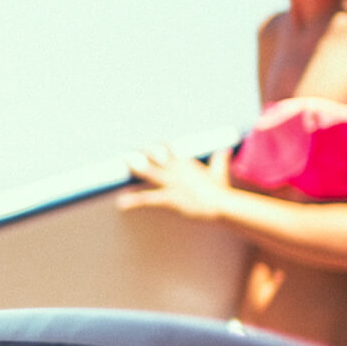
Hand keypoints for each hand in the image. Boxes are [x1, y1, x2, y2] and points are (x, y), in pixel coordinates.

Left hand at [114, 146, 231, 221]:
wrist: (221, 204)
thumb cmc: (221, 190)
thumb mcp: (220, 172)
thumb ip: (220, 159)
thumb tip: (226, 150)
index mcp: (185, 163)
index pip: (167, 148)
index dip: (158, 145)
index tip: (148, 141)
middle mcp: (176, 170)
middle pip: (154, 156)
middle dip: (141, 151)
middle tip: (127, 147)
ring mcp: (171, 183)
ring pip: (148, 172)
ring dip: (134, 167)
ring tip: (121, 161)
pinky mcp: (168, 197)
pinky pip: (147, 199)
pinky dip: (133, 201)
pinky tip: (121, 203)